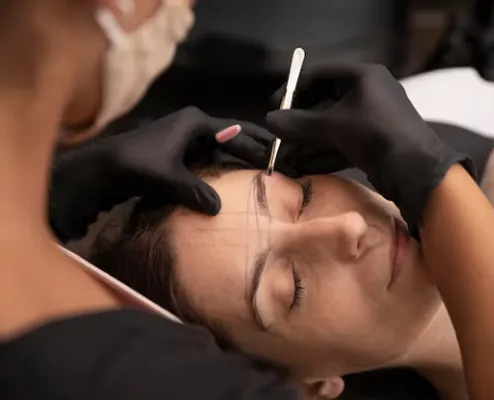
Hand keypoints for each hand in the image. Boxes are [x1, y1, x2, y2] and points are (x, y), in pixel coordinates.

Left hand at [49, 107, 272, 241]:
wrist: (99, 168)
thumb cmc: (136, 164)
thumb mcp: (169, 178)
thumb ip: (196, 191)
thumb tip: (218, 209)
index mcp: (194, 122)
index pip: (235, 133)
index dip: (255, 146)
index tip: (276, 158)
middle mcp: (191, 125)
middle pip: (230, 134)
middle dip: (251, 145)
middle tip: (276, 157)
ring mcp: (182, 137)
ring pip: (217, 146)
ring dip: (234, 155)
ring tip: (258, 167)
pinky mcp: (174, 151)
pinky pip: (205, 156)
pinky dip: (218, 164)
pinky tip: (228, 177)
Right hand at [266, 63, 473, 234]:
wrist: (415, 168)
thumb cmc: (374, 134)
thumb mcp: (332, 125)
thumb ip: (297, 123)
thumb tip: (268, 121)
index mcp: (363, 76)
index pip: (319, 75)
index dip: (293, 90)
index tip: (274, 107)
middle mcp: (369, 92)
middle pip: (325, 102)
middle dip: (300, 121)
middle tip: (279, 134)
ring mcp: (373, 118)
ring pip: (333, 125)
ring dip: (308, 141)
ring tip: (285, 155)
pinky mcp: (375, 142)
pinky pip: (343, 142)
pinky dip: (324, 152)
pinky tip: (302, 165)